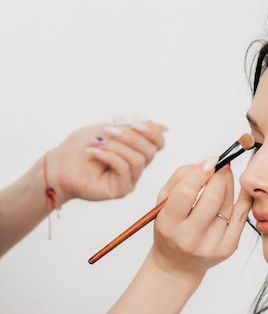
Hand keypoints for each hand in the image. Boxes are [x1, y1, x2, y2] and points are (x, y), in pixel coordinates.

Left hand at [45, 117, 165, 204]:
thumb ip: (132, 127)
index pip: (158, 142)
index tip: (135, 124)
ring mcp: (130, 179)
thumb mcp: (107, 130)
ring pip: (138, 160)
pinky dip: (109, 156)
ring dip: (116, 147)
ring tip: (96, 143)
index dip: (152, 132)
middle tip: (107, 131)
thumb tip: (162, 126)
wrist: (58, 166)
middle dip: (130, 137)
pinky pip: (125, 169)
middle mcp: (136, 166)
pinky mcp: (121, 189)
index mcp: (136, 150)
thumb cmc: (79, 147)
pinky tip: (93, 153)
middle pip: (150, 150)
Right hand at [150, 160, 252, 279]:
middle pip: (212, 198)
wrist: (178, 264)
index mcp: (169, 225)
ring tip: (224, 181)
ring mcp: (211, 246)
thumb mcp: (163, 203)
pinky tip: (240, 190)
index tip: (209, 162)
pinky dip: (243, 199)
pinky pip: (241, 217)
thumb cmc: (170, 228)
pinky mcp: (227, 249)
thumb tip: (208, 162)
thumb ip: (180, 178)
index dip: (200, 172)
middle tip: (220, 169)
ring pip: (228, 206)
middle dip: (219, 177)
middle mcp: (189, 238)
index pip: (186, 192)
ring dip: (229, 187)